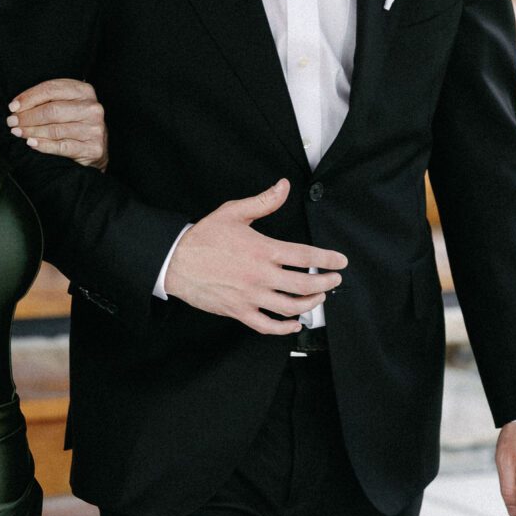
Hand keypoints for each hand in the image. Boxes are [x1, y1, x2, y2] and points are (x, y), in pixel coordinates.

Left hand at [7, 79, 106, 167]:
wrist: (96, 150)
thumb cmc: (75, 124)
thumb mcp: (66, 105)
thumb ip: (48, 100)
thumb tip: (16, 106)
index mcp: (84, 91)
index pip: (51, 89)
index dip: (29, 97)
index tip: (13, 107)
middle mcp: (92, 108)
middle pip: (52, 110)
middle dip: (28, 116)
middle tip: (12, 122)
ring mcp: (94, 128)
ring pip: (54, 129)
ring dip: (31, 131)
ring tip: (17, 132)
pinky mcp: (92, 148)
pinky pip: (62, 146)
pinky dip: (43, 145)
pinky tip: (31, 143)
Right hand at [164, 179, 346, 334]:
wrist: (175, 261)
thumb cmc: (203, 238)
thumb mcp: (234, 212)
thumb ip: (263, 201)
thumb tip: (283, 187)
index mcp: (263, 250)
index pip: (305, 256)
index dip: (327, 259)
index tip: (340, 262)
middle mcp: (261, 276)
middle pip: (304, 284)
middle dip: (326, 283)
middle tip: (334, 280)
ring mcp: (251, 296)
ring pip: (290, 307)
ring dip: (310, 304)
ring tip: (319, 298)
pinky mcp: (239, 311)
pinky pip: (267, 326)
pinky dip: (284, 328)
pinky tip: (294, 324)